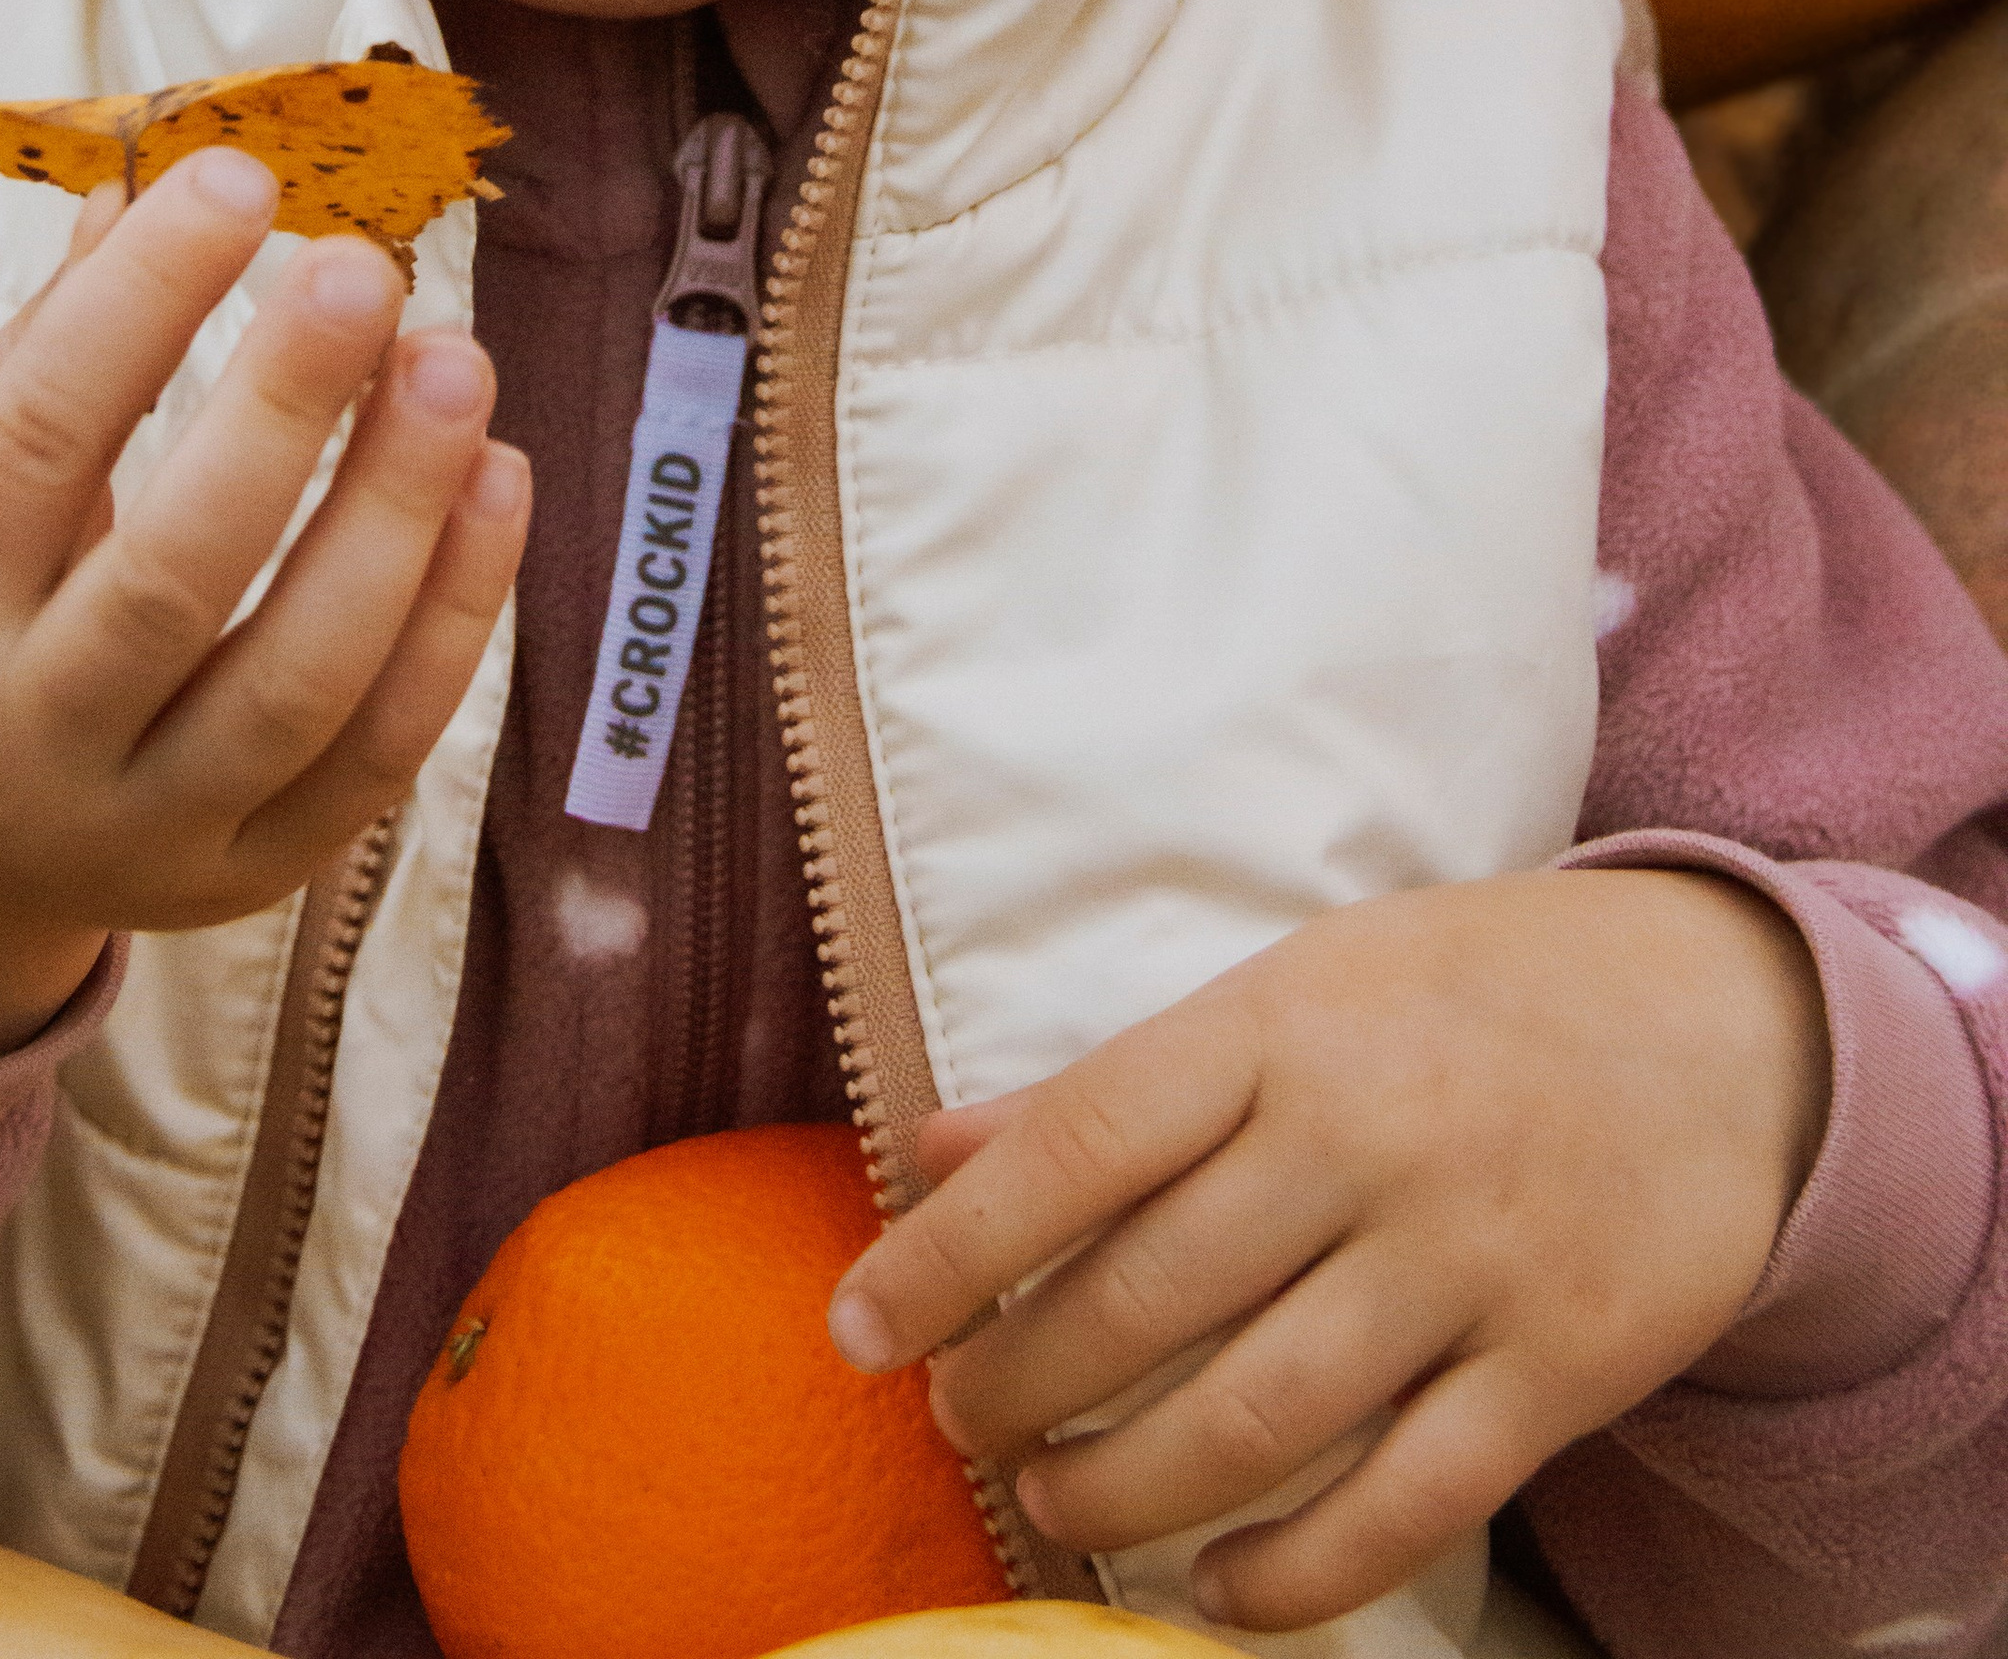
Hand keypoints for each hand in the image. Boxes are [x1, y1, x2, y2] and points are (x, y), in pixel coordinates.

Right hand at [0, 147, 527, 1060]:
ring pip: (302, 686)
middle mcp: (25, 746)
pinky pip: (379, 755)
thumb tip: (141, 195)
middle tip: (365, 269)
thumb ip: (23, 360)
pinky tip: (497, 481)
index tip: (235, 179)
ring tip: (456, 366)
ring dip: (400, 514)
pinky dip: (456, 620)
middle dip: (285, 408)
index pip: (33, 443)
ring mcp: (147, 832)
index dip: (139, 304)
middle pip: (175, 578)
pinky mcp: (253, 876)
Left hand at [827, 868, 1831, 1635]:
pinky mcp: (1563, 1367)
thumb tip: (931, 1150)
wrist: (1722, 1020)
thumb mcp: (1288, 989)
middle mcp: (1364, 1137)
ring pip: (1256, 1420)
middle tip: (960, 1420)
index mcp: (1278, 1024)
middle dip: (1016, 1385)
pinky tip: (1214, 1586)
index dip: (946, 1250)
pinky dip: (1290, 1577)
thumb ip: (1114, 1084)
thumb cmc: (1459, 998)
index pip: (1075, 1146)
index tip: (854, 1327)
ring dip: (1123, 1486)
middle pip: (1145, 1302)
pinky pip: (1403, 1506)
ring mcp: (1468, 1256)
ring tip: (1056, 1497)